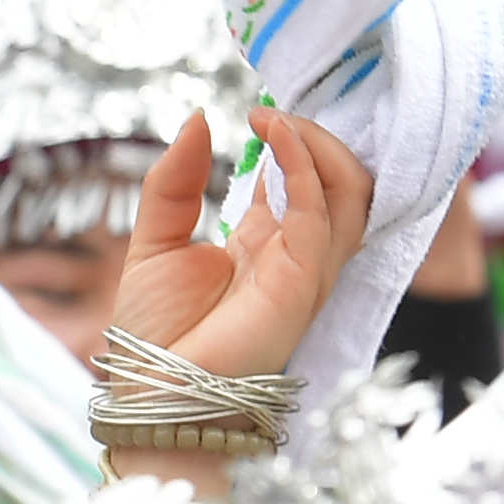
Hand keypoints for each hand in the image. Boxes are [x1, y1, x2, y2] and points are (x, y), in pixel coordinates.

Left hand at [109, 106, 372, 495]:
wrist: (153, 395)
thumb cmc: (156, 335)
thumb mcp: (155, 243)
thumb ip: (173, 183)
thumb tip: (196, 119)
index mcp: (269, 245)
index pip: (306, 181)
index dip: (293, 140)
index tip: (259, 109)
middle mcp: (299, 255)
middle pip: (344, 181)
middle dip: (317, 137)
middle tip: (269, 111)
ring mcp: (308, 269)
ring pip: (350, 192)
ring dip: (316, 145)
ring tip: (270, 118)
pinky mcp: (302, 282)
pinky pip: (320, 213)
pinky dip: (302, 167)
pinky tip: (270, 138)